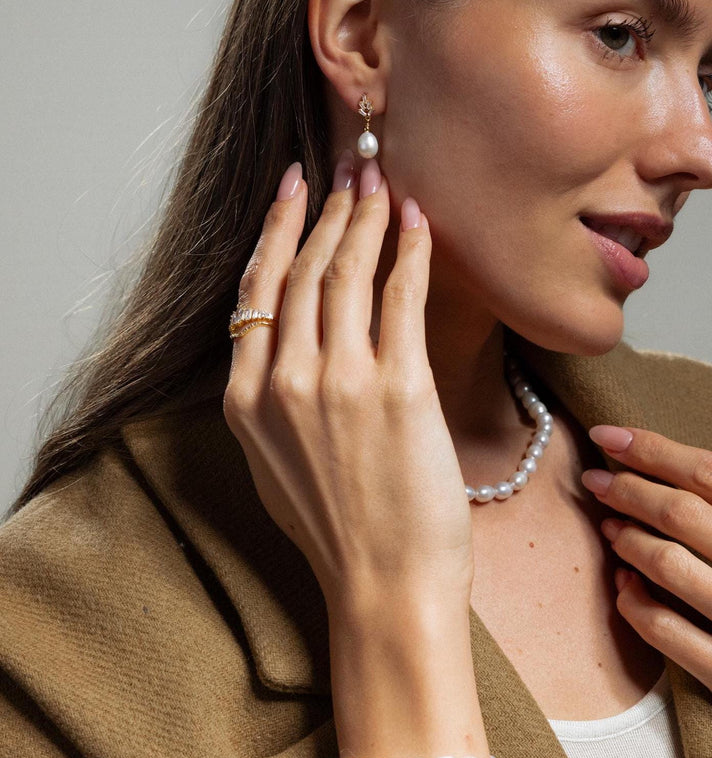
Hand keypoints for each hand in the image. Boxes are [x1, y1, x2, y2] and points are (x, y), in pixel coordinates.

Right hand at [222, 156, 473, 611]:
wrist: (385, 588)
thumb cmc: (340, 536)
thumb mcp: (278, 468)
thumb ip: (274, 403)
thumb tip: (291, 349)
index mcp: (248, 402)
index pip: (257, 292)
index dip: (276, 232)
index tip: (292, 190)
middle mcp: (285, 382)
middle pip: (302, 271)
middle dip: (327, 210)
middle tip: (349, 169)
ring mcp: (340, 383)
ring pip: (346, 273)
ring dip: (366, 217)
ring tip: (381, 182)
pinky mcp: (399, 388)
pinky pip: (400, 297)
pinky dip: (410, 252)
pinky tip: (418, 222)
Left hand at [582, 426, 711, 757]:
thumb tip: (679, 477)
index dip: (653, 450)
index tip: (611, 435)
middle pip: (685, 512)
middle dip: (628, 488)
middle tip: (595, 478)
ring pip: (670, 566)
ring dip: (626, 540)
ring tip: (608, 527)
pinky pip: (666, 631)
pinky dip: (633, 602)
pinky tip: (623, 586)